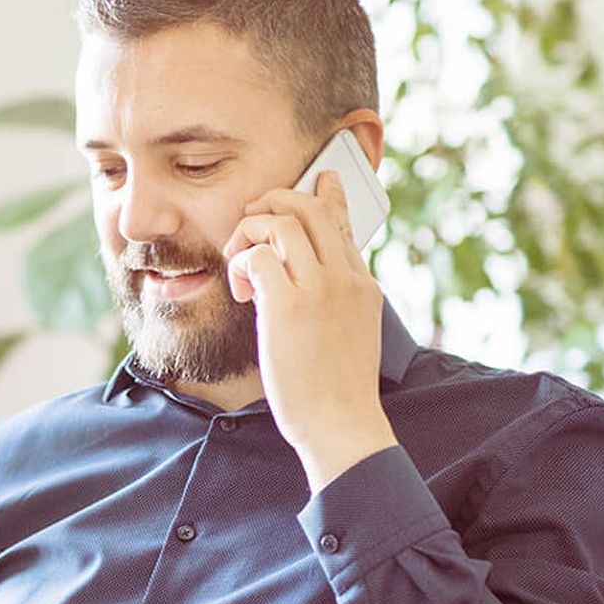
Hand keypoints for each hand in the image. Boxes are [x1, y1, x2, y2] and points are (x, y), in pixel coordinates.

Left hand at [223, 169, 395, 491]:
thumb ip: (338, 303)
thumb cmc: (339, 391)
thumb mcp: (352, 335)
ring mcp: (320, 289)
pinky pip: (259, 256)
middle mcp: (345, 278)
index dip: (327, 197)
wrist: (342, 424)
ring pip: (282, 221)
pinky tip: (243, 293)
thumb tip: (310, 287)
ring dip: (251, 232)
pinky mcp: (289, 306)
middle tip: (251, 219)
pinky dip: (242, 264)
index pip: (344, 224)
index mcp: (363, 285)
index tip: (322, 179)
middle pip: (310, 207)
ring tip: (241, 264)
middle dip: (275, 201)